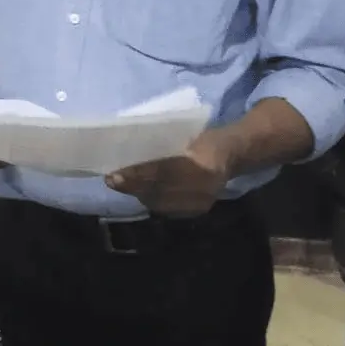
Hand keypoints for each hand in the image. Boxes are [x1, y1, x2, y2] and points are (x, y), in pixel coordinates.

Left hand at [105, 131, 233, 217]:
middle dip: (133, 186)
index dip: (138, 174)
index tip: (115, 174)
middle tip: (111, 180)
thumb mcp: (183, 134)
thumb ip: (159, 144)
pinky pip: (169, 209)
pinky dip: (152, 200)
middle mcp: (204, 187)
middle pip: (159, 189)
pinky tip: (139, 192)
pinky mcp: (199, 211)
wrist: (233, 154)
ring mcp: (203, 202)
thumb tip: (125, 149)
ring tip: (120, 185)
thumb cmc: (202, 139)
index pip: (163, 172)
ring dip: (139, 193)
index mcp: (202, 163)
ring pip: (161, 202)